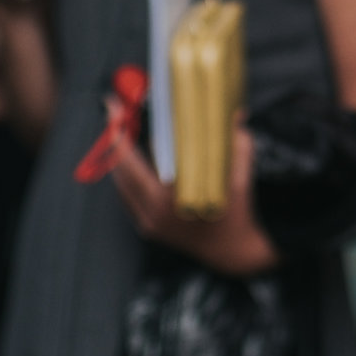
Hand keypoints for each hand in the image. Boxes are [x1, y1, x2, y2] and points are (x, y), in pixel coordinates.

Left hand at [109, 123, 277, 276]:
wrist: (230, 250)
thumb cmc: (237, 209)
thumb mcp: (241, 174)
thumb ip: (237, 142)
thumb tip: (236, 113)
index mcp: (176, 193)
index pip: (146, 152)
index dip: (131, 127)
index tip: (119, 104)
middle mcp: (156, 208)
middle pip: (123, 166)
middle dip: (116, 136)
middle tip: (114, 109)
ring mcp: (149, 220)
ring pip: (121, 182)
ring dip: (119, 156)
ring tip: (119, 130)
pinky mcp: (147, 228)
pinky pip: (128, 197)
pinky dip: (127, 177)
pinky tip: (129, 160)